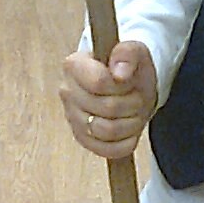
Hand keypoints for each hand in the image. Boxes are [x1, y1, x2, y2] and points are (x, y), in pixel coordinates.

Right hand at [60, 40, 157, 160]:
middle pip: (107, 108)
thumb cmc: (129, 68)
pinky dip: (126, 142)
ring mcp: (72, 118)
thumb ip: (128, 53)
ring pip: (106, 131)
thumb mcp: (135, 52)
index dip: (122, 84)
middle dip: (132, 103)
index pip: (99, 82)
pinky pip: (107, 150)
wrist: (130, 85)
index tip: (128, 80)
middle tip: (136, 96)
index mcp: (74, 65)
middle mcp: (67, 92)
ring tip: (134, 112)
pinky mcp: (82, 139)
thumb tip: (119, 73)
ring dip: (131, 123)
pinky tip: (130, 129)